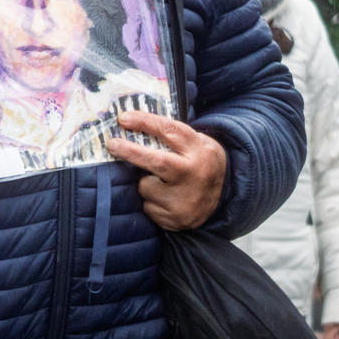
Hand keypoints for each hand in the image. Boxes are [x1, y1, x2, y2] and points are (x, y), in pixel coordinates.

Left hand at [107, 110, 226, 230]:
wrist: (225, 197)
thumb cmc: (201, 163)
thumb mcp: (197, 142)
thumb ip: (172, 137)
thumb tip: (132, 127)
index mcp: (199, 150)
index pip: (170, 131)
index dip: (145, 123)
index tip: (123, 118)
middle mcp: (193, 175)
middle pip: (157, 162)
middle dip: (131, 152)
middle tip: (113, 144)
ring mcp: (184, 200)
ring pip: (146, 187)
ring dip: (146, 183)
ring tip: (162, 183)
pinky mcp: (175, 219)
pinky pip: (148, 207)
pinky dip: (151, 201)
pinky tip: (165, 198)